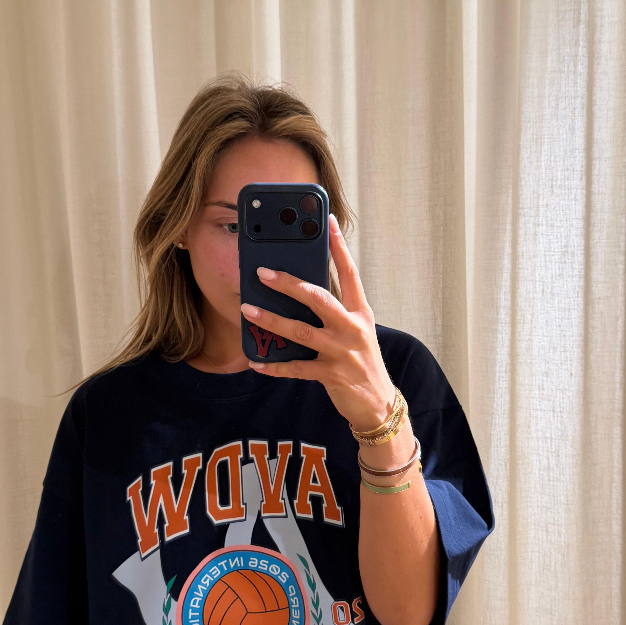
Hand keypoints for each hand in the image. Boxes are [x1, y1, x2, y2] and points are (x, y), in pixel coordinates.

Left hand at [239, 214, 395, 429]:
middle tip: (263, 272)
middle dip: (289, 283)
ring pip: (301, 331)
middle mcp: (353, 328)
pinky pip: (296, 368)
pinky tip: (256, 360)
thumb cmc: (361, 360)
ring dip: (271, 320)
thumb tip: (299, 290)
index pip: (350, 273)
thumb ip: (335, 310)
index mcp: (361, 312)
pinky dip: (274, 364)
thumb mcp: (356, 330)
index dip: (339, 247)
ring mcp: (342, 352)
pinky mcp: (331, 375)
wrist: (377, 402)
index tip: (328, 222)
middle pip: (319, 297)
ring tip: (248, 310)